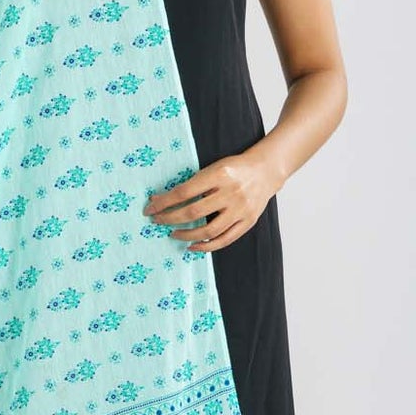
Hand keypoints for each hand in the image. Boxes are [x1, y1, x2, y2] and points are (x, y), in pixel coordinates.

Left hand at [144, 147, 278, 252]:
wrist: (265, 171)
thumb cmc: (234, 168)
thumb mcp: (213, 168)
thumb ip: (192, 184)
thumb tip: (161, 200)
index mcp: (219, 175)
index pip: (184, 192)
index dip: (164, 202)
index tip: (150, 209)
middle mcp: (231, 193)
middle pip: (193, 212)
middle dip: (170, 219)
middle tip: (157, 221)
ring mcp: (241, 209)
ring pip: (208, 230)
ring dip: (186, 235)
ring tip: (173, 234)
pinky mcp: (248, 222)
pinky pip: (225, 240)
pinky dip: (207, 246)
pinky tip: (193, 246)